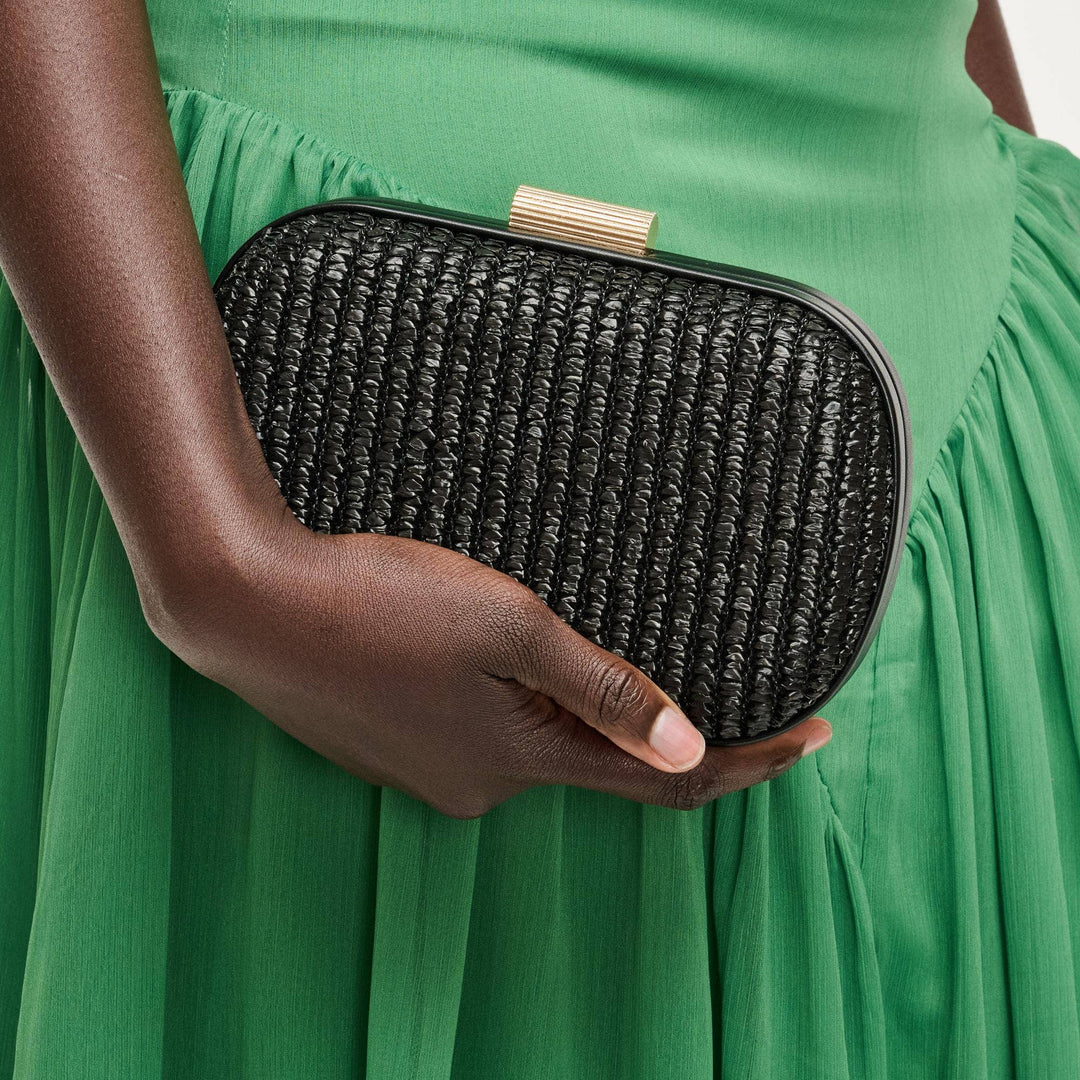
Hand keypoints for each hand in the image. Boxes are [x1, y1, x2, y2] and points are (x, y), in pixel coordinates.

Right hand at [142, 514, 831, 818]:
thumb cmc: (379, 603)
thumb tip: (692, 747)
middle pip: (600, 760)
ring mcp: (436, 771)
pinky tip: (497, 659)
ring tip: (579, 644)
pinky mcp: (400, 746)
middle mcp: (484, 784)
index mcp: (523, 759)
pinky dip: (517, 702)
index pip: (666, 779)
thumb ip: (603, 688)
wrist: (249, 605)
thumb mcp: (509, 629)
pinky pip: (487, 731)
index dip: (751, 759)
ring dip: (575, 704)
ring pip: (537, 740)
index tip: (815, 733)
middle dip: (656, 722)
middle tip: (708, 663)